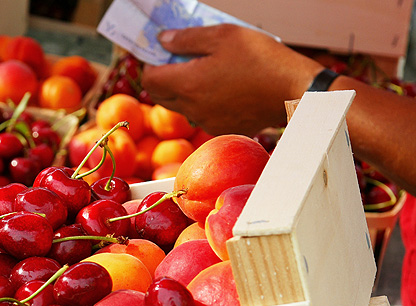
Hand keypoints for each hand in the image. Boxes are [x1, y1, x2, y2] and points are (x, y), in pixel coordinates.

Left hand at [141, 24, 323, 134]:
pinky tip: (224, 88)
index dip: (151, 64)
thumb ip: (186, 38)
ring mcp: (207, 122)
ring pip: (181, 107)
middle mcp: (192, 108)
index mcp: (187, 84)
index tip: (162, 53)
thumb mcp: (223, 36)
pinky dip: (204, 103)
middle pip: (160, 96)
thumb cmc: (262, 59)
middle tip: (182, 60)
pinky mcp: (222, 129)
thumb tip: (162, 40)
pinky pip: (201, 116)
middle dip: (164, 78)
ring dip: (184, 91)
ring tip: (207, 71)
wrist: (295, 90)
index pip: (149, 79)